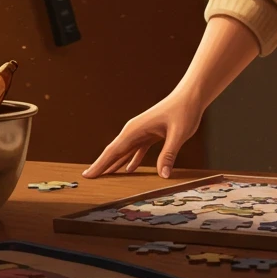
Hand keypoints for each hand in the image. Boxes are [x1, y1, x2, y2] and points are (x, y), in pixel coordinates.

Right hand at [82, 91, 203, 179]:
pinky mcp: (150, 134)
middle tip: (89, 181)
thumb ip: (168, 154)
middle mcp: (134, 130)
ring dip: (114, 164)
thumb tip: (163, 175)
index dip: (99, 165)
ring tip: (104, 178)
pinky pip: (136, 150)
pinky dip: (131, 160)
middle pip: (114, 152)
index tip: (86, 176)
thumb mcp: (178, 134)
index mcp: (135, 130)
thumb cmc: (183, 111)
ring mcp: (141, 132)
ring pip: (124, 151)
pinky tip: (129, 170)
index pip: (113, 151)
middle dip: (101, 166)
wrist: (190, 96)